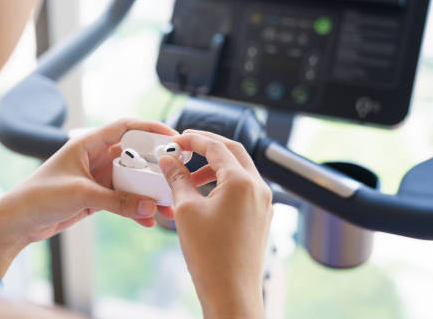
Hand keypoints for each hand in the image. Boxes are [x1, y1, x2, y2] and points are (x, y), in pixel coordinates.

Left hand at [0, 118, 176, 276]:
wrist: (17, 222)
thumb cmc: (40, 196)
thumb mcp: (81, 194)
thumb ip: (118, 200)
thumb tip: (150, 205)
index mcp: (89, 143)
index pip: (126, 127)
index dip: (151, 128)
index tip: (173, 138)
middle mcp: (96, 158)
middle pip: (134, 157)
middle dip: (155, 168)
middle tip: (175, 178)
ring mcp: (98, 178)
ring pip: (131, 182)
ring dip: (148, 193)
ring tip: (166, 206)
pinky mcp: (97, 197)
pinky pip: (123, 200)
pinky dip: (135, 209)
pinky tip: (148, 220)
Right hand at [159, 130, 272, 318]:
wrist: (231, 293)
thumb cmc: (211, 256)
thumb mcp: (186, 210)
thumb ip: (177, 179)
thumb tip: (168, 161)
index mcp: (242, 181)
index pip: (216, 146)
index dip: (193, 139)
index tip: (175, 140)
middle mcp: (259, 187)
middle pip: (233, 151)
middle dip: (208, 145)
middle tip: (186, 146)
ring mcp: (263, 202)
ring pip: (240, 169)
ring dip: (216, 165)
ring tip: (192, 174)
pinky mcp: (262, 216)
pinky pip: (244, 187)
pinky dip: (225, 182)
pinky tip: (206, 193)